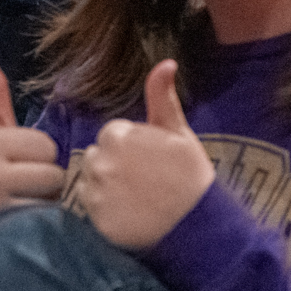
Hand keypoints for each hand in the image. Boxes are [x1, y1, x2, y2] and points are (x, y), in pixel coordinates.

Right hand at [0, 54, 63, 240]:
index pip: (46, 145)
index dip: (40, 157)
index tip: (22, 165)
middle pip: (53, 174)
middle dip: (46, 183)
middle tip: (25, 188)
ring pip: (51, 199)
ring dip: (45, 205)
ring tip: (25, 204)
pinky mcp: (3, 234)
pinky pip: (44, 224)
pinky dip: (42, 227)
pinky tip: (25, 225)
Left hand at [70, 60, 213, 250]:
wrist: (200, 228)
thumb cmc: (192, 177)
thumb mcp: (179, 133)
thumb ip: (163, 98)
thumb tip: (166, 62)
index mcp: (119, 136)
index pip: (112, 136)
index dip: (134, 149)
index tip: (152, 163)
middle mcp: (101, 162)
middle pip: (97, 157)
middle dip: (116, 166)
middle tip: (146, 183)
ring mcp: (96, 192)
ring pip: (90, 181)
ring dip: (106, 188)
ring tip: (137, 199)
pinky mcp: (95, 219)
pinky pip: (90, 208)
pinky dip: (105, 211)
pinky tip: (130, 214)